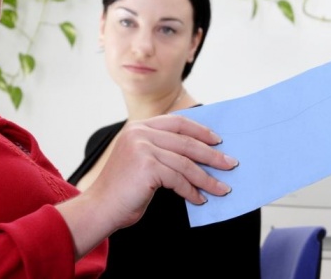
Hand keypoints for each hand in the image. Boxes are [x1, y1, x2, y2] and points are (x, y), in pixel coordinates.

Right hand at [57, 114, 235, 256]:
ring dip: (207, 178)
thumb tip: (199, 152)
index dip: (201, 130)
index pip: (177, 121)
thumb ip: (162, 149)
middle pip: (186, 141)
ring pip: (186, 162)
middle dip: (212, 154)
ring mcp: (143, 148)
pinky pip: (179, 179)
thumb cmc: (123, 189)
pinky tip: (200, 199)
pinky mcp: (147, 167)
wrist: (99, 208)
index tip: (219, 140)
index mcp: (139, 127)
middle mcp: (140, 133)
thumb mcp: (141, 160)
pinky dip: (192, 191)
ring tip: (222, 188)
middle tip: (230, 164)